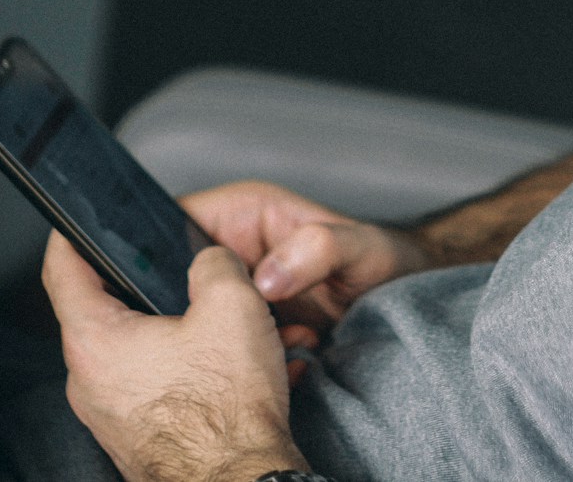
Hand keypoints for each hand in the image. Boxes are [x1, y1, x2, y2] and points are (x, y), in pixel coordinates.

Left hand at [41, 232, 309, 481]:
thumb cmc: (227, 415)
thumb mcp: (232, 306)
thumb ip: (214, 263)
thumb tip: (210, 260)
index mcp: (95, 341)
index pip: (61, 269)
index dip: (70, 234)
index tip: (73, 220)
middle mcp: (89, 381)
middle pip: (105, 309)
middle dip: (147, 286)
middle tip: (178, 268)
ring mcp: (110, 414)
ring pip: (135, 349)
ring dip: (176, 331)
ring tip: (221, 324)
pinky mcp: (135, 436)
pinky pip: (153, 384)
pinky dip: (184, 367)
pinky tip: (226, 366)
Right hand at [181, 181, 431, 335]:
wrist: (411, 306)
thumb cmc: (389, 263)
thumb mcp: (361, 248)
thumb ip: (320, 249)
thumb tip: (268, 278)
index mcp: (244, 213)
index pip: (176, 221)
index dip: (160, 253)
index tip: (182, 289)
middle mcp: (235, 250)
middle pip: (181, 279)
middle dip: (201, 308)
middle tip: (238, 325)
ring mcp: (242, 292)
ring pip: (204, 319)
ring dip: (235, 338)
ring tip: (286, 339)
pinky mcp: (252, 328)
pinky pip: (231, 345)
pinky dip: (256, 360)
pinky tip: (296, 357)